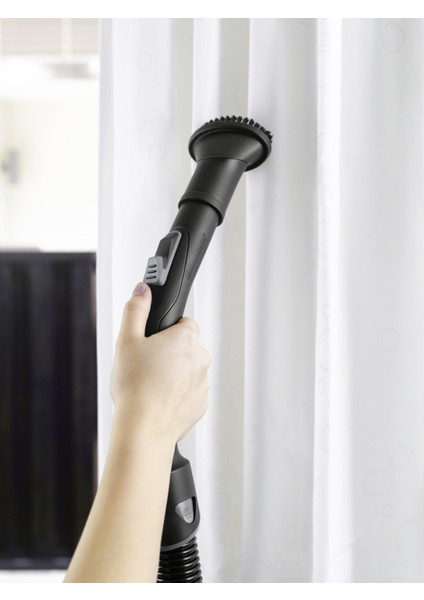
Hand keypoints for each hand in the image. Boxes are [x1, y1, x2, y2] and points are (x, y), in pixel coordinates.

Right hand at [110, 282, 210, 443]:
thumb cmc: (135, 387)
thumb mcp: (127, 341)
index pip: (184, 323)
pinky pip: (191, 392)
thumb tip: (142, 291)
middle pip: (187, 347)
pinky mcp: (202, 404)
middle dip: (170, 353)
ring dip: (176, 374)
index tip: (153, 342)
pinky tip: (160, 400)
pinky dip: (178, 394)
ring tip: (152, 385)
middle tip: (148, 365)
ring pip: (189, 371)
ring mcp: (203, 383)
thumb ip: (135, 310)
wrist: (143, 428)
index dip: (167, 331)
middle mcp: (201, 358)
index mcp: (185, 338)